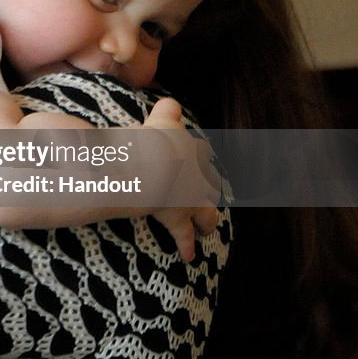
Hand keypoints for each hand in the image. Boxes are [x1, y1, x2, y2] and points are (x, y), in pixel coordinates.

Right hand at [143, 98, 219, 261]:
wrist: (147, 167)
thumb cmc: (149, 140)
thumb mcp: (159, 119)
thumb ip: (166, 110)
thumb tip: (170, 101)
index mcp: (192, 149)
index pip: (201, 149)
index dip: (197, 153)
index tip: (196, 155)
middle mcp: (198, 175)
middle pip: (210, 181)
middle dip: (208, 187)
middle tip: (205, 191)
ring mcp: (191, 199)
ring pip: (206, 211)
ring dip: (207, 219)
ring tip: (208, 227)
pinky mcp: (178, 218)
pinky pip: (184, 235)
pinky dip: (186, 245)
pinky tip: (188, 256)